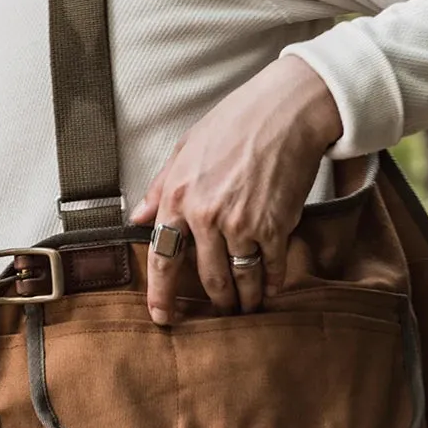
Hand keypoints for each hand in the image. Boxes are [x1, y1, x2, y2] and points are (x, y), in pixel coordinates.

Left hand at [130, 56, 343, 325]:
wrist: (288, 110)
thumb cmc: (236, 122)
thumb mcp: (186, 149)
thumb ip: (161, 187)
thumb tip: (139, 217)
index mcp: (178, 198)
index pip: (162, 257)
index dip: (160, 294)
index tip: (162, 317)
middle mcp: (206, 216)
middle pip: (207, 278)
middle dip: (216, 301)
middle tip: (221, 312)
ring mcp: (241, 224)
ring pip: (241, 278)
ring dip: (245, 300)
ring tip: (247, 308)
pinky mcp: (274, 226)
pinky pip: (271, 266)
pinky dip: (273, 282)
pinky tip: (272, 288)